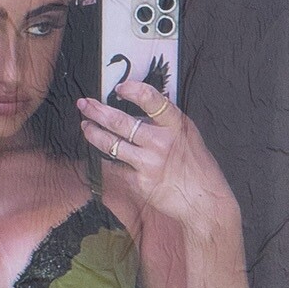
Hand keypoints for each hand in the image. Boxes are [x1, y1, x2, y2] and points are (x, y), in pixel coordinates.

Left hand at [77, 84, 236, 228]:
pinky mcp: (140, 183)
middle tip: (84, 104)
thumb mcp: (188, 135)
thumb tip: (139, 109)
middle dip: (97, 111)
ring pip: (111, 144)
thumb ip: (166, 121)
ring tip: (85, 126)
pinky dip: (109, 161)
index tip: (119, 88)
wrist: (204, 200)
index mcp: (175, 125)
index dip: (133, 90)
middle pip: (120, 122)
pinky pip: (117, 168)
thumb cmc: (196, 166)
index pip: (151, 99)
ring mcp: (149, 164)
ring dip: (93, 133)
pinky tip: (103, 155)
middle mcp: (160, 142)